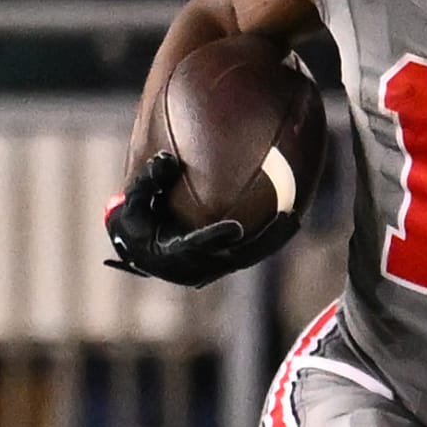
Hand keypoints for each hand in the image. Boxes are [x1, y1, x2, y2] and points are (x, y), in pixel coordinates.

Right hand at [104, 153, 297, 289]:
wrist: (140, 245)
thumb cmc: (134, 219)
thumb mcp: (133, 201)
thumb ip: (148, 181)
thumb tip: (168, 159)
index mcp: (172, 255)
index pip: (196, 249)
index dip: (215, 239)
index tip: (236, 229)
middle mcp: (196, 267)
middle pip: (236, 257)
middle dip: (261, 241)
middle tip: (285, 219)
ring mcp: (212, 267)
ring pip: (248, 256)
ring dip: (271, 240)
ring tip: (294, 217)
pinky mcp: (224, 261)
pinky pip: (252, 251)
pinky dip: (269, 237)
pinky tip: (290, 216)